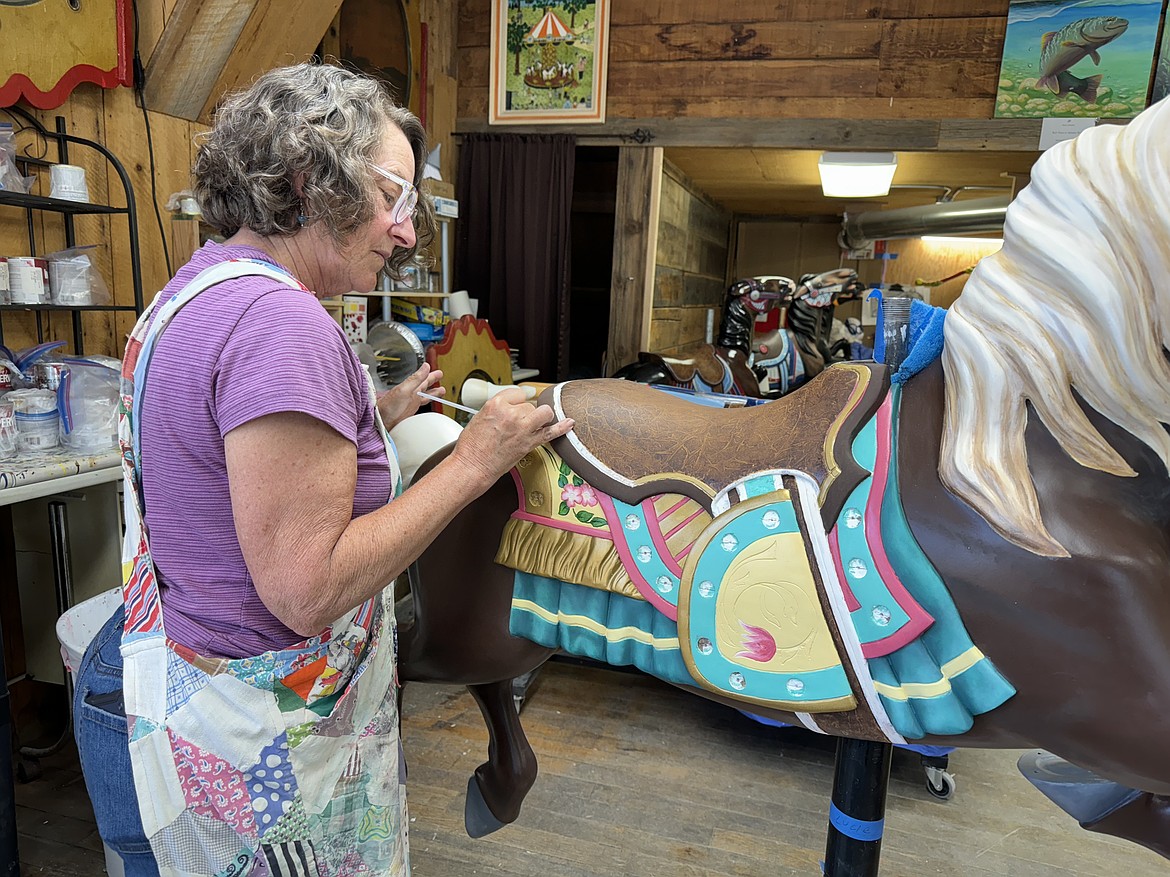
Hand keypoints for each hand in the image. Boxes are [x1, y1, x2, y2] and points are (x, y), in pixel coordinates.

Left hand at [377, 364, 443, 430]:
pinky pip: (422, 405)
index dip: (431, 375)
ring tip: (441, 391)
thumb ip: (415, 378)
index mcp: (410, 387)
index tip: (438, 372)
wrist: (380, 421)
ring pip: (424, 395)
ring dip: (432, 392)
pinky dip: (427, 403)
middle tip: (440, 375)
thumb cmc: (388, 406)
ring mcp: (410, 403)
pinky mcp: (410, 412)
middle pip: (425, 385)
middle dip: (433, 380)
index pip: (423, 378)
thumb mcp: (404, 390)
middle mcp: (411, 394)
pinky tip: (428, 404)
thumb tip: (426, 366)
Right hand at [451, 388, 573, 487]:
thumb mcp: (479, 416)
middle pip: (529, 404)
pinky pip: (551, 432)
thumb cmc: (472, 446)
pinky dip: (562, 428)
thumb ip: (498, 409)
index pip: (517, 393)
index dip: (516, 402)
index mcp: (496, 404)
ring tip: (532, 424)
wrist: (472, 466)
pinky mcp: (529, 443)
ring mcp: (522, 428)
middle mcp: (511, 414)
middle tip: (515, 425)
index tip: (515, 408)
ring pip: (543, 412)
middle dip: (525, 413)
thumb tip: (511, 407)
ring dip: (540, 417)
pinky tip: (569, 423)